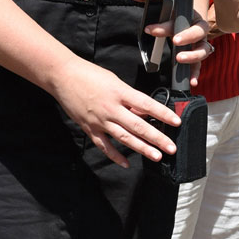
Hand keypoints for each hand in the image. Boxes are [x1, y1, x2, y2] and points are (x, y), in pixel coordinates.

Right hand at [51, 55, 180, 167]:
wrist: (62, 76)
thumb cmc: (89, 74)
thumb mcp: (114, 81)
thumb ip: (129, 98)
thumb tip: (144, 112)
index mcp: (120, 92)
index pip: (146, 104)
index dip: (163, 114)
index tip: (176, 121)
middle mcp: (111, 108)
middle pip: (138, 125)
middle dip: (157, 138)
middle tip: (171, 148)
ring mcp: (100, 120)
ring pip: (124, 138)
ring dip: (141, 148)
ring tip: (156, 156)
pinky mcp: (89, 128)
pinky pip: (104, 146)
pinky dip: (115, 156)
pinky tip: (126, 163)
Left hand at [131, 0, 211, 86]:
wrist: (187, 16)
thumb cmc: (175, 9)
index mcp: (191, 14)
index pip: (180, 19)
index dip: (165, 25)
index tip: (150, 29)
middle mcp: (198, 29)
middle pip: (198, 33)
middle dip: (187, 37)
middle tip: (174, 41)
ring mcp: (200, 43)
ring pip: (204, 49)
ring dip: (193, 56)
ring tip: (180, 59)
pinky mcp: (197, 55)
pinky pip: (200, 65)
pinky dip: (196, 73)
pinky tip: (191, 81)